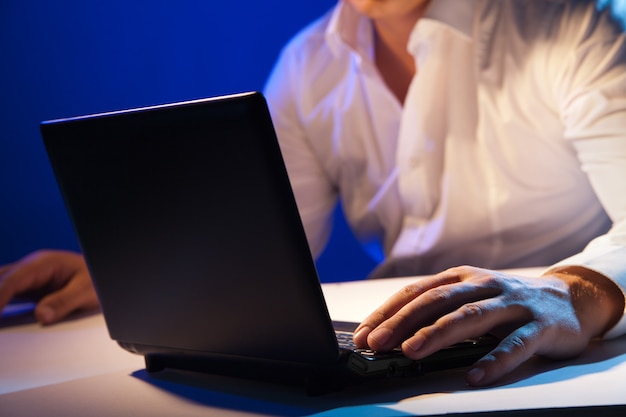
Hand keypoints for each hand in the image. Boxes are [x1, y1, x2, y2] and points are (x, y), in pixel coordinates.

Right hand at [0, 250, 98, 323]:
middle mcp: (31, 267)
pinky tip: (0, 315)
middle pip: (0, 280)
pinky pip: (5, 292)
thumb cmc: (94, 280)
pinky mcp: (27, 288)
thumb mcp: (85, 291)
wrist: (99, 277)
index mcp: (44, 263)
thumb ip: (64, 302)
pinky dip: (0, 301)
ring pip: (0, 284)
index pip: (14, 280)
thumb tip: (41, 315)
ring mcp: (27, 277)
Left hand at [352, 265, 623, 385]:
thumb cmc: (507, 300)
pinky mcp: (540, 325)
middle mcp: (483, 285)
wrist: (569, 297)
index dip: (387, 313)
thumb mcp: (470, 296)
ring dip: (438, 334)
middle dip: (402, 323)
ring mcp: (512, 304)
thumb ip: (439, 310)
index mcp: (461, 278)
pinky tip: (474, 377)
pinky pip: (515, 344)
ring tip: (412, 352)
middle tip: (376, 343)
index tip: (362, 335)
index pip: (416, 292)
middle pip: (437, 302)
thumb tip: (392, 334)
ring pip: (470, 317)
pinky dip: (493, 361)